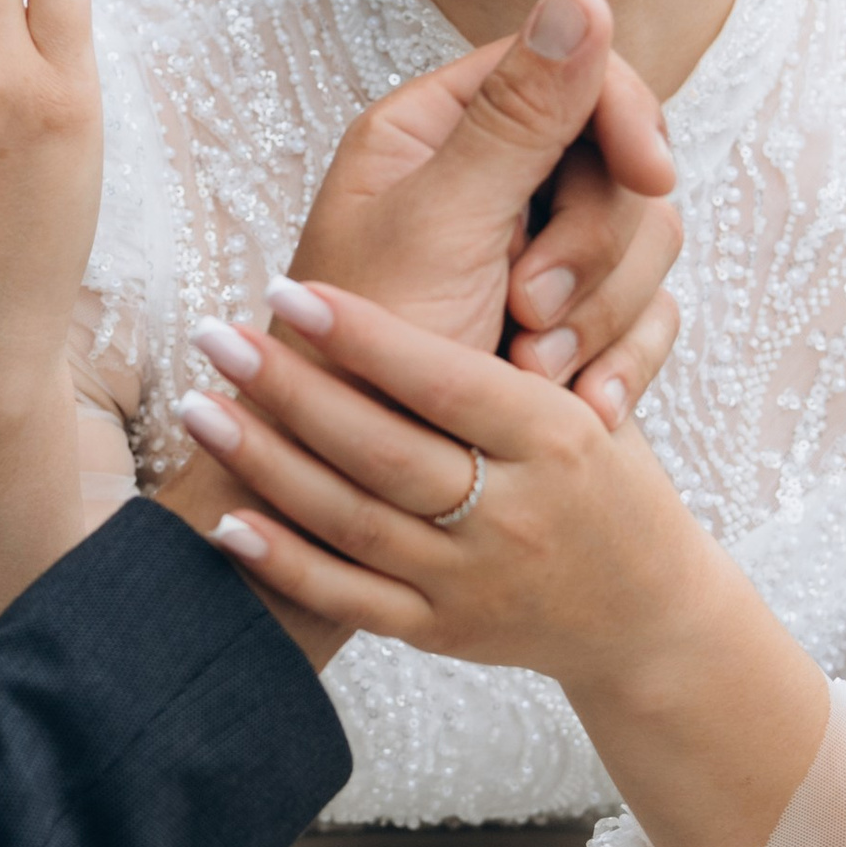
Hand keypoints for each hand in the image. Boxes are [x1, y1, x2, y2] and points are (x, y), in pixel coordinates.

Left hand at [179, 277, 679, 689]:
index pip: (445, 381)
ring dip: (266, 463)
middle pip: (383, 449)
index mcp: (555, 436)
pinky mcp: (443, 634)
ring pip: (353, 521)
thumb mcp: (591, 393)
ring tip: (198, 407)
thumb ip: (532, 326)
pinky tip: (227, 519)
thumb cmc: (606, 475)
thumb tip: (477, 213)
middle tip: (215, 333)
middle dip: (289, 389)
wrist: (646, 616)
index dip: (362, 334)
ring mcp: (474, 580)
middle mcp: (515, 511)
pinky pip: (351, 599)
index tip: (286, 288)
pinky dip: (285, 561)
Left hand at [291, 0, 680, 424]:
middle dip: (593, 247)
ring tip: (537, 379)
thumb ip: (517, 120)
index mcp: (435, 133)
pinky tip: (591, 413)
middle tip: (532, 313)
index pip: (567, 73)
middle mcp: (484, 182)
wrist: (338, 498)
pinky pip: (645, 318)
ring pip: (641, 244)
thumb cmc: (355, 363)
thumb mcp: (438, 232)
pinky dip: (625, 361)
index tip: (649, 173)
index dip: (621, 116)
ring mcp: (529, 254)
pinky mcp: (564, 325)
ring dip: (604, 314)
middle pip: (616, 164)